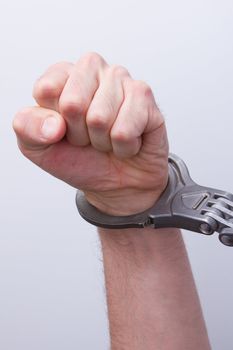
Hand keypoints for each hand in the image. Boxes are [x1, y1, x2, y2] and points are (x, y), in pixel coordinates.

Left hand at [13, 52, 168, 215]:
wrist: (117, 184)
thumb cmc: (80, 159)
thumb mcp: (40, 149)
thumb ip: (28, 129)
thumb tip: (54, 124)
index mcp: (63, 75)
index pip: (47, 90)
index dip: (53, 124)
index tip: (63, 131)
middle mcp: (93, 70)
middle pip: (73, 103)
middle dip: (79, 133)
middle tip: (88, 138)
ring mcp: (121, 80)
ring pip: (100, 118)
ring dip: (103, 141)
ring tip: (108, 139)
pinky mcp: (144, 97)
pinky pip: (125, 129)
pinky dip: (124, 147)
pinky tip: (127, 141)